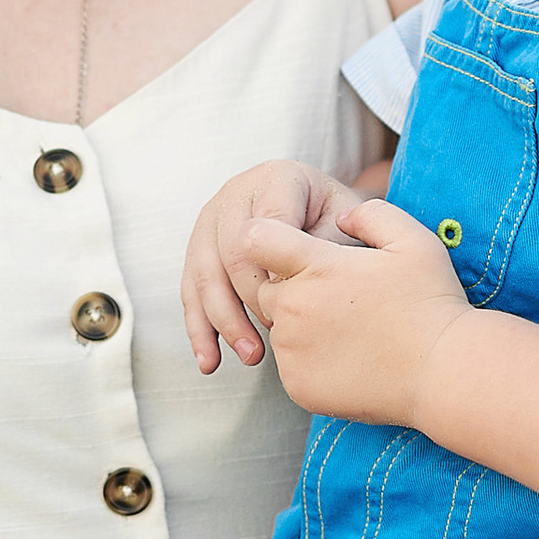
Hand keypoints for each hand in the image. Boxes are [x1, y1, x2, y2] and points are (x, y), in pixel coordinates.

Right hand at [183, 159, 367, 371]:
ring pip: (204, 275)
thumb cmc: (343, 225)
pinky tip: (210, 361)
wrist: (328, 217)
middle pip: (230, 253)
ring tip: (252, 356)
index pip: (264, 228)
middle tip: (279, 336)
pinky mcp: (199, 248)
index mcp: (276, 177)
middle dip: (251, 302)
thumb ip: (324, 248)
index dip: (277, 272)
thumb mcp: (347, 227)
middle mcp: (237, 192)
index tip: (300, 306)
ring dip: (224, 323)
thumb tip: (293, 283)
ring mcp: (212, 219)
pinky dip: (200, 329)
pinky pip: (191, 291)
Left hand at [241, 194, 471, 423]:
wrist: (443, 373)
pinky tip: (351, 359)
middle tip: (342, 300)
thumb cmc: (432, 302)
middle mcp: (294, 307)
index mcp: (316, 266)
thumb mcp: (413, 240)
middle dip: (294, 288)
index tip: (299, 253)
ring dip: (302, 327)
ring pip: (280, 329)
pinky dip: (311, 362)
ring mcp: (292, 351)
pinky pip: (291, 365)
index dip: (273, 241)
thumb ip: (371, 215)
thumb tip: (340, 217)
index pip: (256, 239)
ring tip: (351, 332)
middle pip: (268, 288)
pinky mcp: (297, 385)